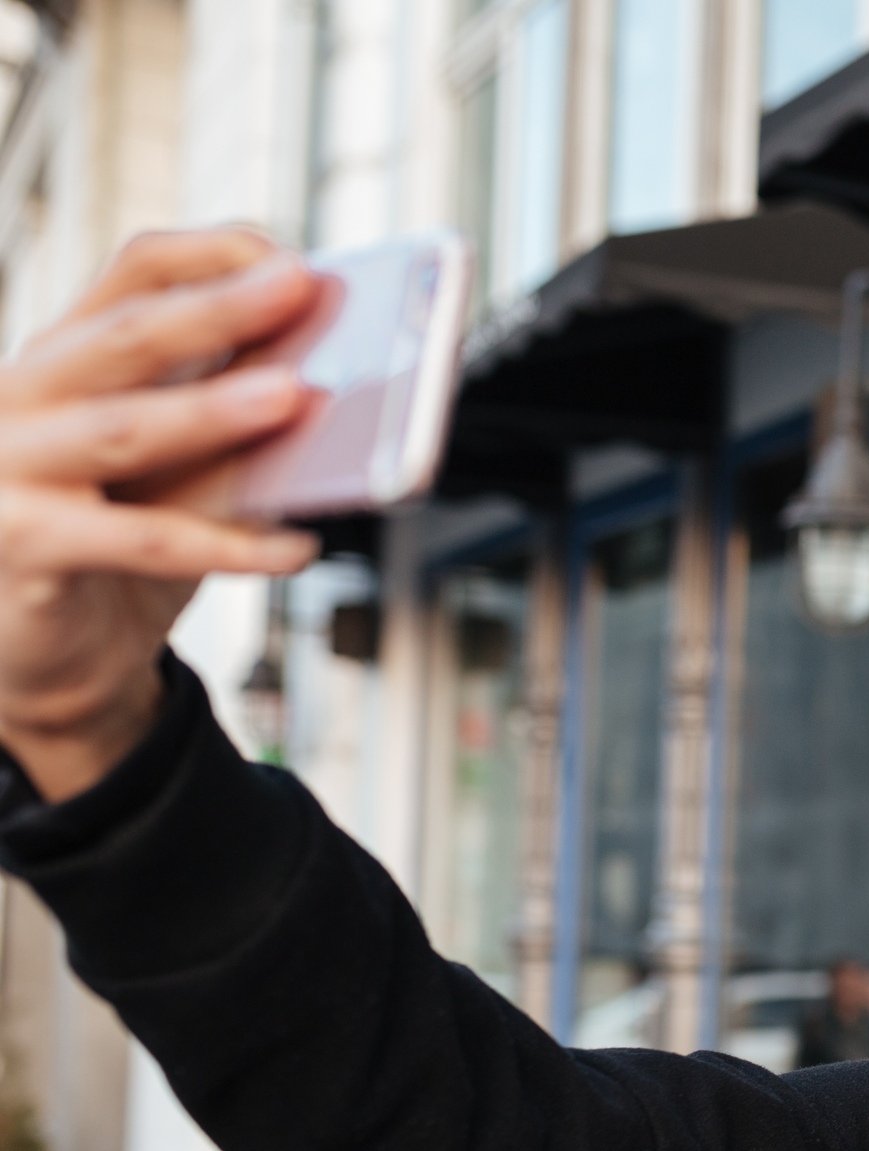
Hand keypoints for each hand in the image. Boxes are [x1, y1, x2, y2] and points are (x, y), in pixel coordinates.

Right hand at [0, 229, 322, 799]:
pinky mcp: (21, 544)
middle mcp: (21, 398)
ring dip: (211, 409)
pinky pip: (140, 541)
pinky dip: (227, 546)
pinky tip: (294, 548)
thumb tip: (326, 381)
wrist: (56, 664)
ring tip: (292, 395)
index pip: (130, 275)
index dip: (210, 257)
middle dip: (215, 308)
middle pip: (121, 337)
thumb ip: (228, 420)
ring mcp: (9, 468)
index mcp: (65, 357)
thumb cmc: (124, 548)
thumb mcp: (184, 469)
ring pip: (121, 429)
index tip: (287, 258)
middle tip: (296, 288)